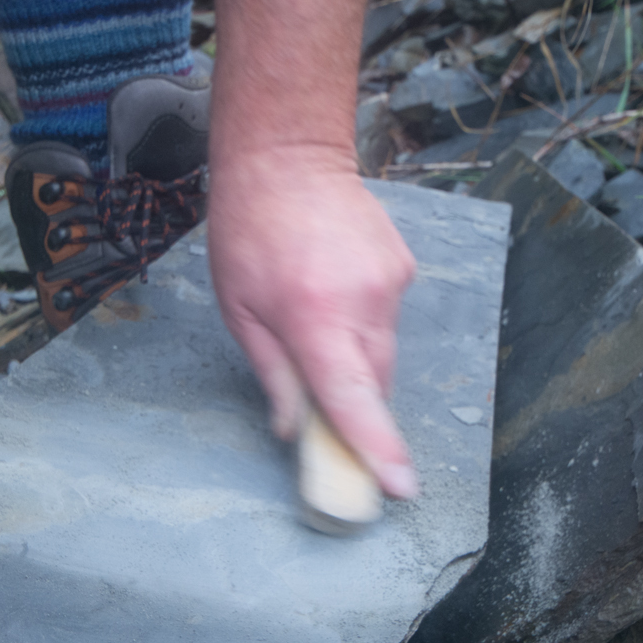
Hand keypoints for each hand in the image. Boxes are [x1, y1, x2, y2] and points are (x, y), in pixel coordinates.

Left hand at [207, 145, 417, 498]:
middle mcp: (364, 303)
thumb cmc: (249, 232)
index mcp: (315, 318)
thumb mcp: (239, 311)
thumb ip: (273, 374)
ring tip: (315, 316)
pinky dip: (364, 323)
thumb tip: (293, 429)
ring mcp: (392, 283)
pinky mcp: (403, 268)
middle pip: (375, 384)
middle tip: (322, 405)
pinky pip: (388, 319)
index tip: (400, 487)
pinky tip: (333, 289)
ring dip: (355, 357)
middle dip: (354, 403)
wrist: (288, 155)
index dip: (378, 447)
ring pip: (384, 353)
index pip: (355, 398)